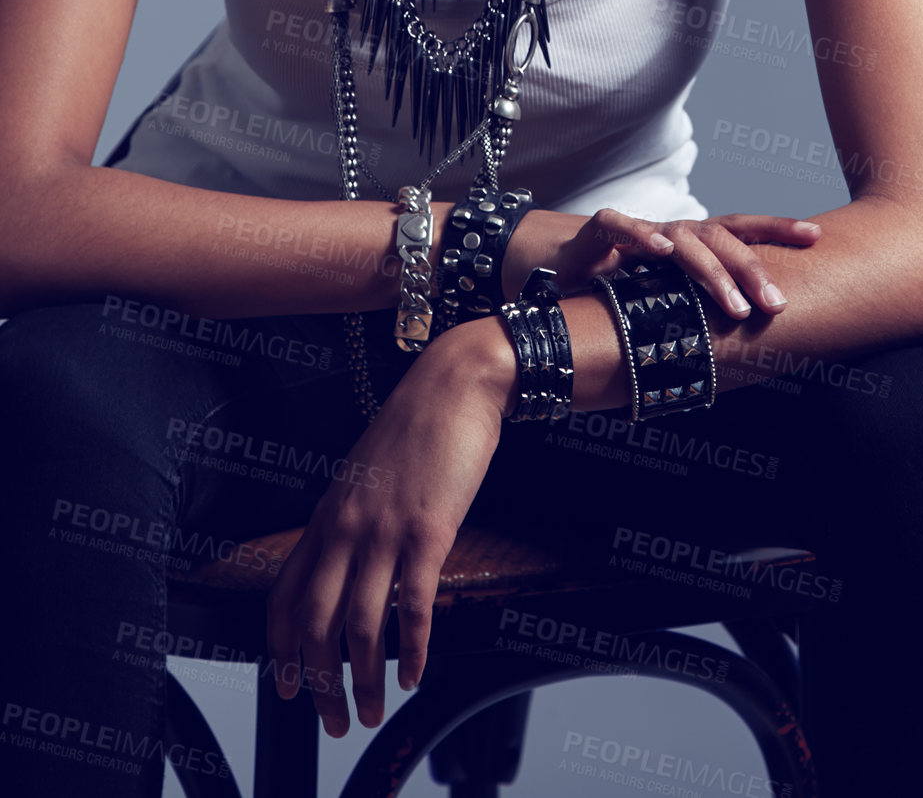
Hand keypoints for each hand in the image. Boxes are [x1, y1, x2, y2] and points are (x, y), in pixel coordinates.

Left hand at [266, 322, 513, 734]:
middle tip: (337, 722)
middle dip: (321, 685)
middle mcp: (345, 527)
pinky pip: (412, 604)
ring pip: (360, 625)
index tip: (288, 688)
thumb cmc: (416, 426)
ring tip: (377, 709)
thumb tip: (347, 562)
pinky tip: (418, 672)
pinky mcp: (428, 530)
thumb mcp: (364, 473)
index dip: (282, 650)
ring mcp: (384, 529)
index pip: (285, 595)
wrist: (455, 384)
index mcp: (327, 514)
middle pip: (316, 625)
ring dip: (365, 679)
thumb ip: (350, 518)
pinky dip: (414, 648)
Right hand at [508, 207, 819, 316]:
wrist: (545, 268)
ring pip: (683, 239)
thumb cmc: (612, 288)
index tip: (817, 236)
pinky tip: (664, 252)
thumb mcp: (661, 304)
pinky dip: (643, 237)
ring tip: (735, 303)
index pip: (741, 231)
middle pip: (721, 239)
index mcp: (691, 245)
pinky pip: (622, 229)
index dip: (777, 229)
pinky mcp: (597, 233)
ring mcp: (637, 232)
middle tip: (777, 305)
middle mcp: (670, 233)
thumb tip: (748, 355)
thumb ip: (696, 317)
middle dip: (753, 269)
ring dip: (711, 270)